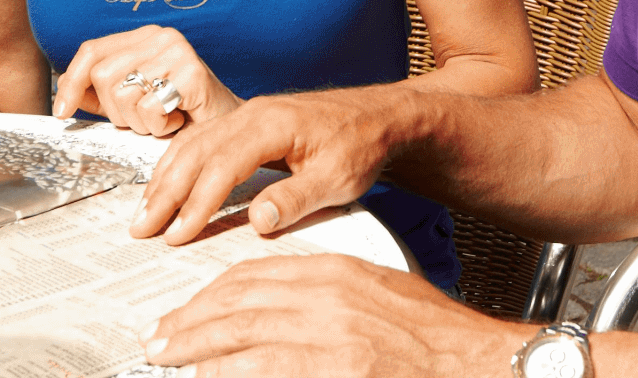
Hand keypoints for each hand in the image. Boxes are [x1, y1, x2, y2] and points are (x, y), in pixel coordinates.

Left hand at [49, 25, 241, 138]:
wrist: (229, 129)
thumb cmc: (183, 116)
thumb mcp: (134, 102)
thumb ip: (101, 94)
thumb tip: (65, 97)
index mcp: (144, 37)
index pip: (91, 51)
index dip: (71, 82)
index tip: (62, 111)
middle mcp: (160, 35)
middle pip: (102, 75)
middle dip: (115, 111)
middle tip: (143, 119)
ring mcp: (178, 51)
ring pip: (123, 94)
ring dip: (138, 122)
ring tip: (162, 119)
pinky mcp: (192, 72)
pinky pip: (149, 108)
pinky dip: (158, 127)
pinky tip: (177, 122)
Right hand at [133, 88, 402, 245]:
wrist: (379, 114)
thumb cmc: (360, 144)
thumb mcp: (338, 178)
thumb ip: (296, 198)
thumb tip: (256, 219)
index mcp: (272, 125)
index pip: (221, 166)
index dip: (196, 202)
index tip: (177, 234)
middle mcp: (252, 114)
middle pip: (195, 151)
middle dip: (165, 192)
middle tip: (141, 228)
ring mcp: (247, 114)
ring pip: (193, 143)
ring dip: (165, 177)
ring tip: (144, 212)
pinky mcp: (247, 121)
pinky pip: (202, 138)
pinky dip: (178, 162)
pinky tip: (166, 183)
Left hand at [147, 255, 521, 377]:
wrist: (479, 362)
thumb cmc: (435, 337)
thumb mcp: (377, 294)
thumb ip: (327, 296)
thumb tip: (277, 314)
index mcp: (337, 271)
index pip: (254, 274)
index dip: (211, 294)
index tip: (187, 309)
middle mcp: (328, 298)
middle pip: (238, 301)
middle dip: (190, 320)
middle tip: (158, 337)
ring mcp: (331, 337)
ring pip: (242, 336)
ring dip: (196, 349)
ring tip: (168, 358)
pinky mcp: (338, 371)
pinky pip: (266, 371)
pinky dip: (230, 374)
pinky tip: (209, 377)